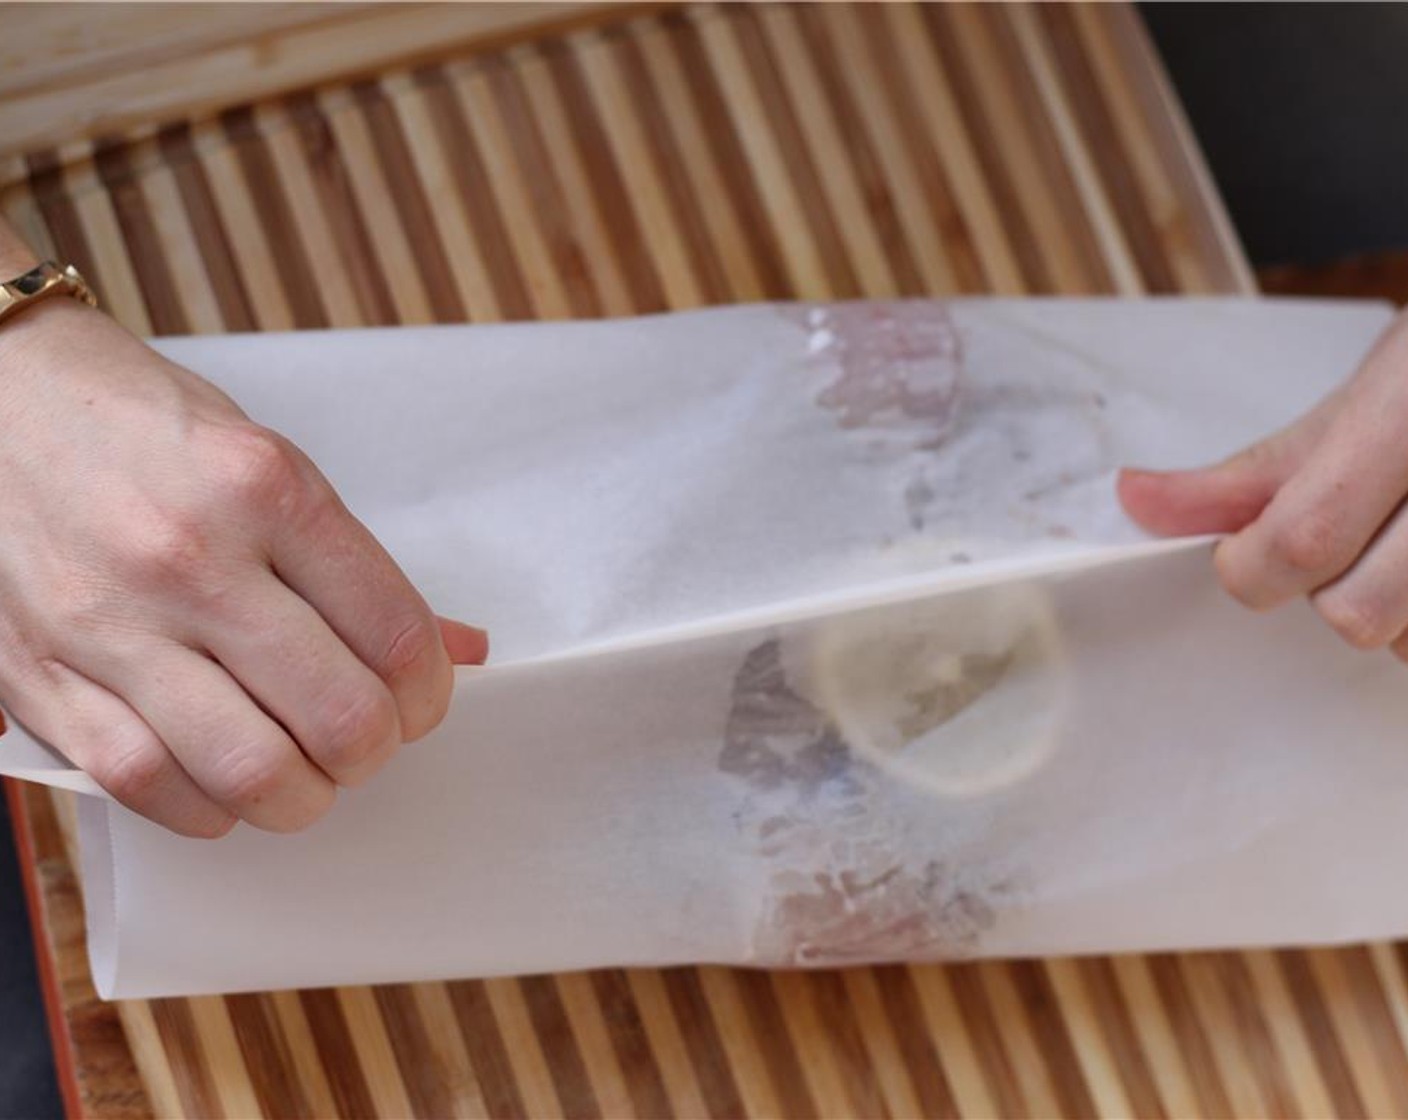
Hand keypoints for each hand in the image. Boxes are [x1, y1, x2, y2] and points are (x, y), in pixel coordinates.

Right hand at [0, 297, 486, 835]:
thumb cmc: (144, 430)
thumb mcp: (271, 463)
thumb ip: (357, 567)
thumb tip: (455, 649)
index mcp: (265, 490)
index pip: (396, 634)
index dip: (429, 694)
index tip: (419, 701)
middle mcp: (190, 558)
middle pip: (338, 716)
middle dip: (375, 750)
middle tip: (365, 740)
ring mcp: (107, 625)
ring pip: (249, 772)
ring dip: (303, 796)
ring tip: (305, 773)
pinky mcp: (39, 678)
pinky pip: (146, 785)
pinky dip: (209, 809)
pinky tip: (226, 784)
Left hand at [1118, 308, 1407, 657]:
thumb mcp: (1356, 404)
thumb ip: (1247, 473)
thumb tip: (1136, 501)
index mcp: (1406, 411)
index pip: (1303, 536)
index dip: (1251, 566)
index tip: (1244, 555)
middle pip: (1360, 612)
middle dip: (1331, 593)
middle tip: (1351, 546)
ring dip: (1399, 617)